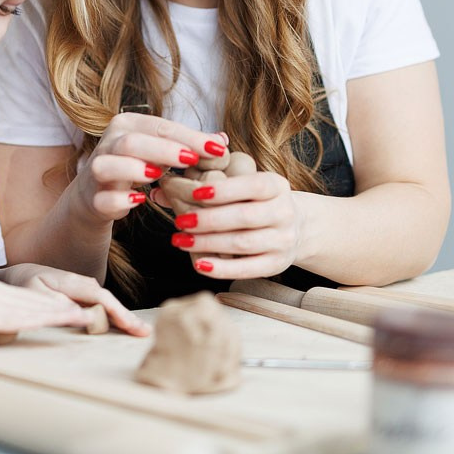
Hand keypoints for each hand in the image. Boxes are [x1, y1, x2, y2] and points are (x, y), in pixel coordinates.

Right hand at [0, 259, 93, 332]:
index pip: (16, 297)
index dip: (43, 302)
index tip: (65, 307)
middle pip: (28, 301)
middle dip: (58, 308)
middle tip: (87, 313)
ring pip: (25, 308)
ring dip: (54, 314)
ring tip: (80, 317)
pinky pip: (7, 318)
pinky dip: (31, 320)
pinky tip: (48, 322)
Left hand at [0, 263, 150, 336]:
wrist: (21, 274)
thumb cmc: (25, 286)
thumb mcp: (34, 295)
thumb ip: (56, 304)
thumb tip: (82, 314)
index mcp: (71, 283)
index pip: (100, 298)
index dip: (117, 312)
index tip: (130, 326)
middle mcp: (82, 283)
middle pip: (109, 301)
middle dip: (127, 317)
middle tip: (145, 333)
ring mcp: (85, 288)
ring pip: (108, 304)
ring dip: (125, 317)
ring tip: (141, 331)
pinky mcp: (85, 294)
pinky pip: (104, 306)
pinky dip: (116, 316)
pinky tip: (127, 326)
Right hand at [75, 111, 227, 223]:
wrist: (97, 192)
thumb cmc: (137, 165)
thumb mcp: (163, 151)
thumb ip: (189, 146)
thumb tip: (221, 140)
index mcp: (127, 124)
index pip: (160, 127)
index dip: (189, 137)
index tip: (217, 149)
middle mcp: (109, 142)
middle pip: (132, 142)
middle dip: (163, 150)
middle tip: (191, 161)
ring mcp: (97, 170)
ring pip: (107, 165)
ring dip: (134, 170)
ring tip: (158, 176)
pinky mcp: (93, 197)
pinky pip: (103, 198)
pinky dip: (121, 199)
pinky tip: (139, 200)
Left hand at [158, 168, 304, 279]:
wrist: (295, 226)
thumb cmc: (255, 201)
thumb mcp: (241, 185)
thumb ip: (204, 184)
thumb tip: (158, 191)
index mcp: (277, 186)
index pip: (253, 185)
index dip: (224, 190)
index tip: (195, 193)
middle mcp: (284, 213)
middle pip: (244, 217)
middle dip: (209, 220)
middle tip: (181, 221)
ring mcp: (283, 241)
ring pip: (242, 243)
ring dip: (208, 243)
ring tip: (181, 240)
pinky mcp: (276, 265)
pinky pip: (247, 269)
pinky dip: (221, 268)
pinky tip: (198, 263)